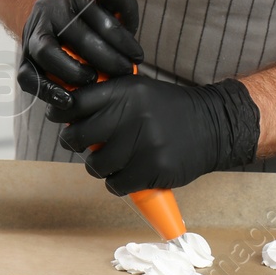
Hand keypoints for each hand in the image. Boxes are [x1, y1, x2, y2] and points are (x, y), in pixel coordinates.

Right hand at [18, 0, 141, 109]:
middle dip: (106, 58)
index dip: (122, 40)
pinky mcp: (24, 57)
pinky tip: (68, 100)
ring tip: (95, 80)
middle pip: (77, 36)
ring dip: (73, 72)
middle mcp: (47, 10)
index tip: (137, 57)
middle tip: (124, 71)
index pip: (99, 17)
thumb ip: (119, 1)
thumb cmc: (93, 15)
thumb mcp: (110, 4)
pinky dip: (47, 90)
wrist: (58, 18)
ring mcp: (32, 34)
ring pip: (47, 53)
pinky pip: (28, 76)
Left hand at [49, 75, 260, 194]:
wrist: (213, 126)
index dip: (62, 114)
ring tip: (116, 160)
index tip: (63, 120)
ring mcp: (143, 143)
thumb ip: (108, 97)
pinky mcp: (153, 169)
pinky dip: (118, 183)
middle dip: (77, 144)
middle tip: (89, 145)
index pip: (76, 102)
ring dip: (101, 167)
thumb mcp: (140, 90)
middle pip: (78, 136)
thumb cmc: (169, 110)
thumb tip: (66, 110)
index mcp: (126, 91)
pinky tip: (131, 173)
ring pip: (95, 166)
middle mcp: (132, 114)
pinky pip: (116, 184)